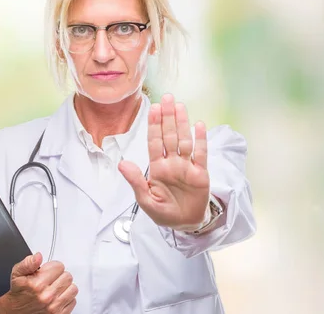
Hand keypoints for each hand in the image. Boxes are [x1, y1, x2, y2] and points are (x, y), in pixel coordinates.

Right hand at [0, 252, 77, 313]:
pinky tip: (57, 298)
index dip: (52, 268)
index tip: (46, 272)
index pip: (59, 266)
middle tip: (50, 280)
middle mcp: (47, 297)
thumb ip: (28, 263)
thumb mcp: (17, 274)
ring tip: (55, 289)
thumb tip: (38, 256)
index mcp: (37, 285)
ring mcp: (54, 307)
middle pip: (68, 276)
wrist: (15, 313)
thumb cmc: (19, 293)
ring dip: (65, 287)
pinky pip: (73, 301)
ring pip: (73, 288)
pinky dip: (67, 299)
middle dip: (59, 276)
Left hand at [119, 93, 209, 229]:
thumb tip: (122, 163)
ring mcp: (187, 166)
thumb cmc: (163, 212)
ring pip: (184, 140)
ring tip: (180, 106)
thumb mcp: (145, 200)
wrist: (185, 224)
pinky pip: (201, 153)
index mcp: (157, 167)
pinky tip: (198, 126)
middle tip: (167, 98)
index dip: (154, 126)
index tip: (154, 109)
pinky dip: (200, 139)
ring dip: (182, 124)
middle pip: (169, 136)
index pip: (154, 142)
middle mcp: (172, 162)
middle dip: (168, 118)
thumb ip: (135, 181)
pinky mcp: (201, 173)